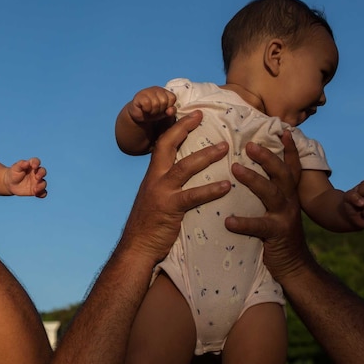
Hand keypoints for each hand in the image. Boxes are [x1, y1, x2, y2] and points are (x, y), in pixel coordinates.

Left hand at [4, 158, 47, 197]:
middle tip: (37, 177)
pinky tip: (37, 194)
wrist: (10, 184)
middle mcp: (36, 173)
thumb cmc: (13, 173)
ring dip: (41, 186)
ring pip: (43, 183)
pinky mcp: (36, 190)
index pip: (36, 161)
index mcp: (31, 165)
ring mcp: (37, 182)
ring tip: (35, 189)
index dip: (36, 163)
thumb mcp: (15, 168)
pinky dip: (42, 194)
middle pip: (42, 171)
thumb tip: (27, 163)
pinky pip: (42, 192)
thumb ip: (21, 164)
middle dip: (41, 174)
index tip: (34, 166)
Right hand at [119, 111, 230, 263]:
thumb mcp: (155, 198)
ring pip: (184, 167)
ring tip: (225, 149)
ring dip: (206, 156)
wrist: (137, 248)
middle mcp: (154, 179)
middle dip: (184, 128)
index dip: (176, 128)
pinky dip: (211, 190)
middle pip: (167, 145)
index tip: (192, 115)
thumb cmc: (149, 225)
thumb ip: (167, 185)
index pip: (162, 144)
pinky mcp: (170, 208)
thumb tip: (183, 177)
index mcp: (152, 175)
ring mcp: (161, 192)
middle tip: (201, 116)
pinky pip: (193, 196)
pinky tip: (226, 187)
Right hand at [126, 86, 176, 124]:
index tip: (163, 109)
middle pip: (164, 101)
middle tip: (155, 110)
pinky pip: (147, 104)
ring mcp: (148, 91)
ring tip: (150, 111)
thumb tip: (170, 111)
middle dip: (160, 110)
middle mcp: (157, 89)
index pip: (172, 98)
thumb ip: (171, 111)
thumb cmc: (154, 112)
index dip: (168, 106)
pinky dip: (146, 109)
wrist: (140, 115)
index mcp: (164, 91)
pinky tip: (144, 109)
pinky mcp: (139, 96)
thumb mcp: (165, 113)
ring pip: (156, 103)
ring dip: (153, 111)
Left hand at [225, 130, 311, 281]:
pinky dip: (243, 223)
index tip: (282, 130)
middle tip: (250, 145)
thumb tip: (246, 175)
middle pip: (282, 173)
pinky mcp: (277, 235)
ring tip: (235, 169)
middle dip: (267, 157)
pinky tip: (228, 221)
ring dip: (253, 180)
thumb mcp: (276, 211)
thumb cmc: (278, 236)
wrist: (294, 267)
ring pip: (272, 193)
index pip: (290, 167)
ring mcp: (285, 217)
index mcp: (288, 194)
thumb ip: (267, 194)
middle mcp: (289, 202)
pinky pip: (260, 227)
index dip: (289, 149)